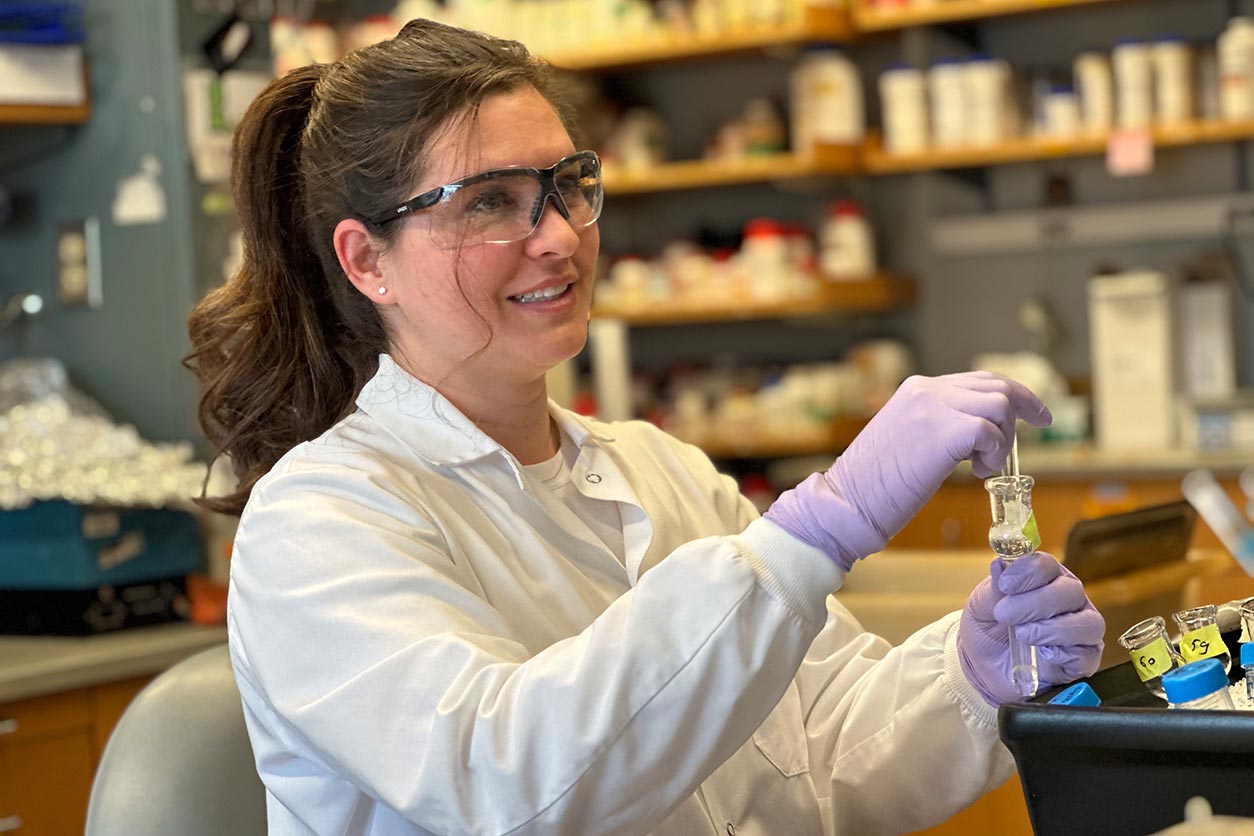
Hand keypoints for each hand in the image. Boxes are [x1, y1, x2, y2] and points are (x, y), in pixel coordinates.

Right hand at [763, 372, 1050, 569]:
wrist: (846, 502)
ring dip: (1002, 441)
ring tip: (982, 467)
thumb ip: (939, 425)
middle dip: (1023, 410)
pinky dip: (994, 455)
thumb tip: (981, 433)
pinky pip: (990, 432)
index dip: (1014, 395)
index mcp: (917, 389)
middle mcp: (926, 390)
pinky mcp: (940, 432)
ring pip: (999, 407)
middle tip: (1035, 433)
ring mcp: (932, 408)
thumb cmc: (875, 485)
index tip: (1035, 415)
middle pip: (996, 386)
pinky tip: (977, 473)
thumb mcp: (907, 439)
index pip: (978, 380)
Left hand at [958, 552, 1104, 705]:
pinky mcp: (1082, 661)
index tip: (1005, 584)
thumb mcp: (980, 606)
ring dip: (1053, 629)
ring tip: (1022, 635)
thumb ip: (993, 588)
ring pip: (1088, 622)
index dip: (1028, 571)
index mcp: (1044, 579)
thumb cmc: (987, 628)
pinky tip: (1044, 654)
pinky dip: (1066, 654)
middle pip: (1071, 591)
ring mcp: (1079, 630)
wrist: (984, 667)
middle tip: (1005, 614)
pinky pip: (1087, 656)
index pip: (1047, 565)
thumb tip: (1000, 564)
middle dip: (1036, 602)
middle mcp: (1068, 600)